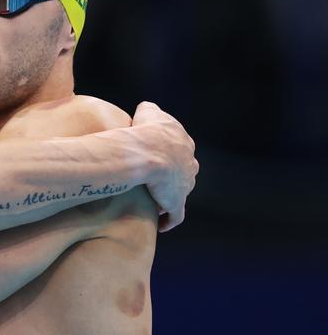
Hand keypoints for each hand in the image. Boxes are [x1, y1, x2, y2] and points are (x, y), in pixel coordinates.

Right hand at [131, 102, 198, 231]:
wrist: (147, 152)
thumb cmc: (145, 130)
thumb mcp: (148, 111)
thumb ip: (150, 110)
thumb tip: (145, 109)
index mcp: (184, 143)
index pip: (180, 150)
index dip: (168, 154)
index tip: (156, 158)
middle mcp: (189, 164)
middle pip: (185, 171)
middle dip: (174, 175)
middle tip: (157, 179)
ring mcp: (185, 185)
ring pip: (181, 192)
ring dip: (170, 196)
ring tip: (156, 200)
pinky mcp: (177, 204)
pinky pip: (176, 216)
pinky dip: (169, 221)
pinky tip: (162, 225)